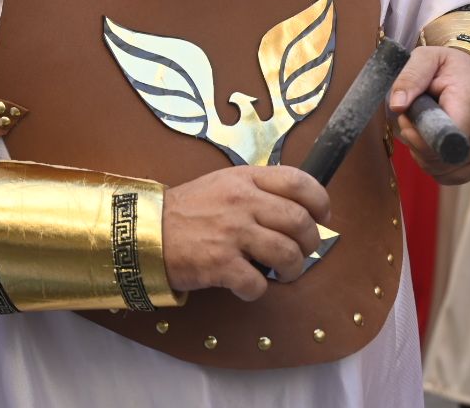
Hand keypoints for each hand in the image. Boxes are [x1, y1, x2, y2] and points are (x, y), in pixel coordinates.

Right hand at [161, 165, 329, 300]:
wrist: (146, 231)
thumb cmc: (187, 211)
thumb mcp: (222, 184)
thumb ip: (256, 190)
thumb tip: (297, 209)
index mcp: (245, 179)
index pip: (298, 182)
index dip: (320, 202)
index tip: (323, 217)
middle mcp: (242, 202)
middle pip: (300, 222)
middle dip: (310, 243)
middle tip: (301, 252)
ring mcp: (232, 233)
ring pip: (288, 254)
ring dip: (292, 270)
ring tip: (281, 273)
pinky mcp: (221, 263)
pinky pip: (259, 283)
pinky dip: (258, 290)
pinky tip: (247, 286)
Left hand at [388, 44, 469, 183]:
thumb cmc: (448, 68)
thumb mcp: (426, 58)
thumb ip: (410, 77)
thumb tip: (397, 106)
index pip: (447, 136)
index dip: (419, 135)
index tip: (406, 118)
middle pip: (440, 157)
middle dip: (415, 141)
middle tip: (410, 117)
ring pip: (441, 169)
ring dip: (421, 152)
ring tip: (424, 125)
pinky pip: (448, 175)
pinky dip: (433, 162)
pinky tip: (433, 141)